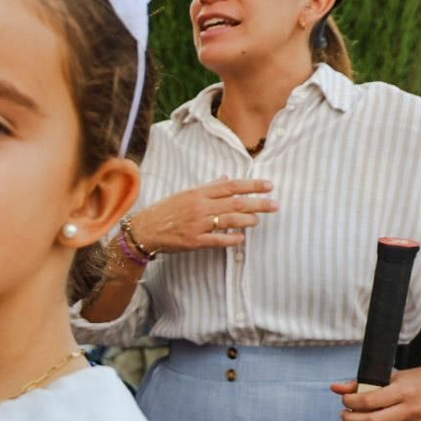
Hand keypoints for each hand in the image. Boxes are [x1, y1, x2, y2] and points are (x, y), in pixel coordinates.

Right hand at [129, 178, 277, 254]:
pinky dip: (232, 239)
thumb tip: (227, 179)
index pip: (231, 186)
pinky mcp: (194, 241)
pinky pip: (218, 240)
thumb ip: (208, 187)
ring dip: (248, 220)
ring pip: (230, 220)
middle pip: (236, 202)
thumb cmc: (165, 210)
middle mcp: (200, 207)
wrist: (145, 229)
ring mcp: (198, 224)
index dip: (252, 185)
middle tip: (275, 205)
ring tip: (258, 220)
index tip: (269, 186)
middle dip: (259, 203)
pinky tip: (241, 238)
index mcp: (198, 193)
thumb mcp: (185, 194)